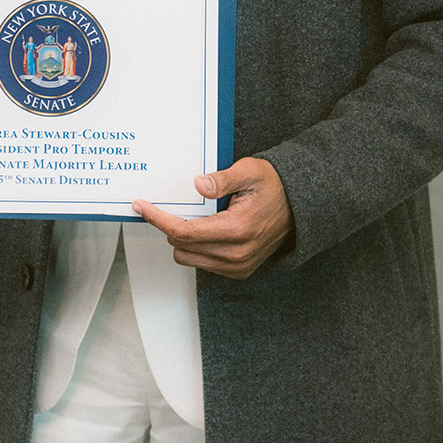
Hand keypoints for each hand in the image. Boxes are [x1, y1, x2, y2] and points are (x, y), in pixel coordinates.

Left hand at [133, 157, 293, 279]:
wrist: (300, 207)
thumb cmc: (274, 186)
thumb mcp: (250, 171)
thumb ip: (223, 179)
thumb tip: (199, 185)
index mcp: (236, 230)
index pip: (183, 232)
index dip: (158, 219)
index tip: (142, 207)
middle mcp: (236, 254)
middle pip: (181, 247)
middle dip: (170, 226)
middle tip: (170, 206)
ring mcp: (238, 266)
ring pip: (188, 258)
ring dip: (183, 239)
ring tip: (195, 218)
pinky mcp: (239, 271)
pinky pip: (203, 263)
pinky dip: (197, 247)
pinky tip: (206, 229)